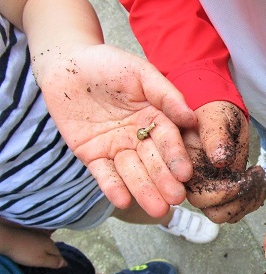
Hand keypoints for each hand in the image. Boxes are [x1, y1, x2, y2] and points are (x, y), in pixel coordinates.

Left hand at [0, 219, 65, 268]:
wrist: (8, 240)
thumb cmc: (25, 252)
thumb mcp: (41, 260)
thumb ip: (53, 262)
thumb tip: (65, 263)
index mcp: (51, 245)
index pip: (59, 255)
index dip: (59, 262)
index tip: (58, 268)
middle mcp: (47, 239)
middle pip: (53, 250)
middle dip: (53, 256)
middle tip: (50, 265)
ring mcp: (38, 236)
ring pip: (45, 246)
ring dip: (45, 252)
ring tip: (42, 259)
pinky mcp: (29, 235)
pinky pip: (38, 243)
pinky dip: (38, 248)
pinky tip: (33, 251)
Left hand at [34, 44, 196, 216]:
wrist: (65, 64)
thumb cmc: (107, 64)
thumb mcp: (140, 73)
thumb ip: (166, 94)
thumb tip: (192, 118)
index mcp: (155, 117)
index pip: (168, 140)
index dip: (176, 157)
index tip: (185, 174)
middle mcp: (138, 136)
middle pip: (152, 161)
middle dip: (163, 180)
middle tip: (175, 199)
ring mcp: (115, 147)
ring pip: (131, 172)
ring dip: (143, 190)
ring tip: (157, 209)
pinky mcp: (92, 155)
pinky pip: (103, 173)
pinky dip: (112, 187)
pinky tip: (123, 200)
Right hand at [183, 101, 265, 222]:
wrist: (220, 114)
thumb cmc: (214, 111)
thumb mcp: (215, 118)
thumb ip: (216, 137)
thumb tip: (221, 160)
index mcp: (185, 169)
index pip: (201, 196)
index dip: (226, 193)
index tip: (245, 175)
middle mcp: (193, 184)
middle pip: (214, 212)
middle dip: (240, 199)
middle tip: (256, 176)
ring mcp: (209, 189)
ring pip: (226, 215)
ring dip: (248, 202)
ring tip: (259, 179)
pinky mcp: (223, 190)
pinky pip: (236, 208)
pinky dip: (252, 200)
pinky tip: (259, 181)